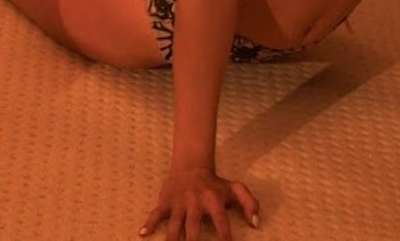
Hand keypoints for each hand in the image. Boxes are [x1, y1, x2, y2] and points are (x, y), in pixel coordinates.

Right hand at [140, 167, 258, 240]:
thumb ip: (250, 204)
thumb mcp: (236, 189)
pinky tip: (143, 235)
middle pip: (193, 227)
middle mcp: (194, 202)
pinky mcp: (165, 202)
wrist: (191, 166)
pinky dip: (149, 224)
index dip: (225, 237)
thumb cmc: (215, 183)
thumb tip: (256, 224)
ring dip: (173, 240)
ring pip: (174, 225)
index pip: (221, 222)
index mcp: (212, 200)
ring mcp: (178, 203)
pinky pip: (155, 214)